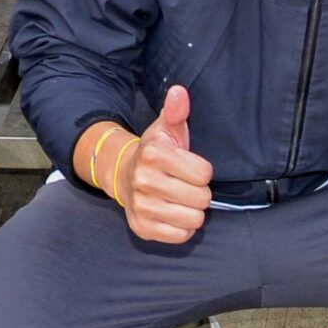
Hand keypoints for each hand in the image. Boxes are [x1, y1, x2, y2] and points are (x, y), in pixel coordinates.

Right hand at [91, 86, 211, 244]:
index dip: (202, 171)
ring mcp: (141, 206)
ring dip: (192, 211)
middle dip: (199, 193)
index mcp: (154, 154)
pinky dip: (182, 228)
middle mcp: (143, 181)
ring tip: (180, 200)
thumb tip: (179, 91)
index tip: (188, 167)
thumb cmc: (156, 154)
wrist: (123, 175)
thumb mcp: (166, 129)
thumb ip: (176, 111)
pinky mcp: (141, 228)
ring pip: (194, 220)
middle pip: (202, 199)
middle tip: (184, 185)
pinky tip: (172, 214)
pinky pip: (181, 236)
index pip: (204, 174)